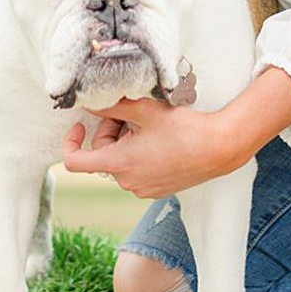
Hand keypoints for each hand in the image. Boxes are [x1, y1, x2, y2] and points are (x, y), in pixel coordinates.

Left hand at [62, 97, 232, 199]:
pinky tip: (160, 140)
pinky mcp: (156, 190)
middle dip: (110, 131)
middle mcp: (127, 182)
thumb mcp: (144, 110)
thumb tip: (88, 101)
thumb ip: (111, 105)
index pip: (75, 162)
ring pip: (120, 162)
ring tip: (150, 125)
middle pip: (102, 155)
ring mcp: (142, 189)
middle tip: (132, 113)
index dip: (71, 142)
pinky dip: (139, 154)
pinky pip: (136, 171)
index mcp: (119, 164)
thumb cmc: (184, 129)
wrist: (220, 148)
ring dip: (126, 142)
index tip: (80, 126)